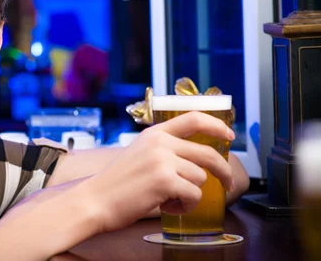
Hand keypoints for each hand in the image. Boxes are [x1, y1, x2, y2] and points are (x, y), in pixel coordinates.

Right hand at [81, 111, 234, 233]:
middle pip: (207, 153)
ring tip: (169, 199)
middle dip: (223, 171)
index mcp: (154, 133)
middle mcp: (160, 143)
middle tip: (227, 183)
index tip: (229, 135)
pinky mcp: (164, 181)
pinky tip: (167, 206)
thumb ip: (164, 150)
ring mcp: (162, 160)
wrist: (95, 200)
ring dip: (190, 194)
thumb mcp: (140, 154)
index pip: (193, 118)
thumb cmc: (117, 183)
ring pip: (200, 178)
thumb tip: (197, 159)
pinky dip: (185, 206)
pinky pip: (194, 195)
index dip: (216, 126)